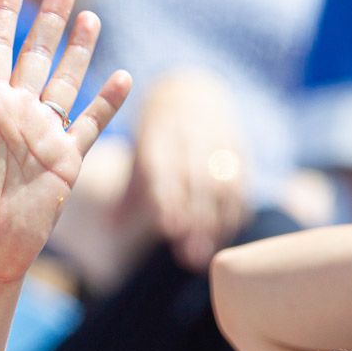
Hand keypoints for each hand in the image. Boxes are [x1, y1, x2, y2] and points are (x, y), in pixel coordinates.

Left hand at [0, 0, 129, 286]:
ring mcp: (42, 136)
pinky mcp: (65, 162)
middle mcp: (15, 114)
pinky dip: (108, 102)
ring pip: (66, 81)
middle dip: (48, 20)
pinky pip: (90, 124)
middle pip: (36, 55)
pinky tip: (122, 77)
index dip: (2, 15)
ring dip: (78, 50)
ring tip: (89, 16)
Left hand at [123, 70, 250, 270]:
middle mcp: (191, 135)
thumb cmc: (156, 137)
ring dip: (216, 222)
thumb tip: (109, 228)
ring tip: (203, 255)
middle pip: (197, 180)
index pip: (165, 166)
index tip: (169, 230)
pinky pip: (242, 183)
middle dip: (195, 219)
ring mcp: (220, 141)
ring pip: (223, 183)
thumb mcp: (139, 154)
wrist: (191, 93)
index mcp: (160, 133)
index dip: (169, 197)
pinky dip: (234, 212)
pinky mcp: (240, 149)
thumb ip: (130, 191)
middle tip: (188, 256)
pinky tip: (223, 237)